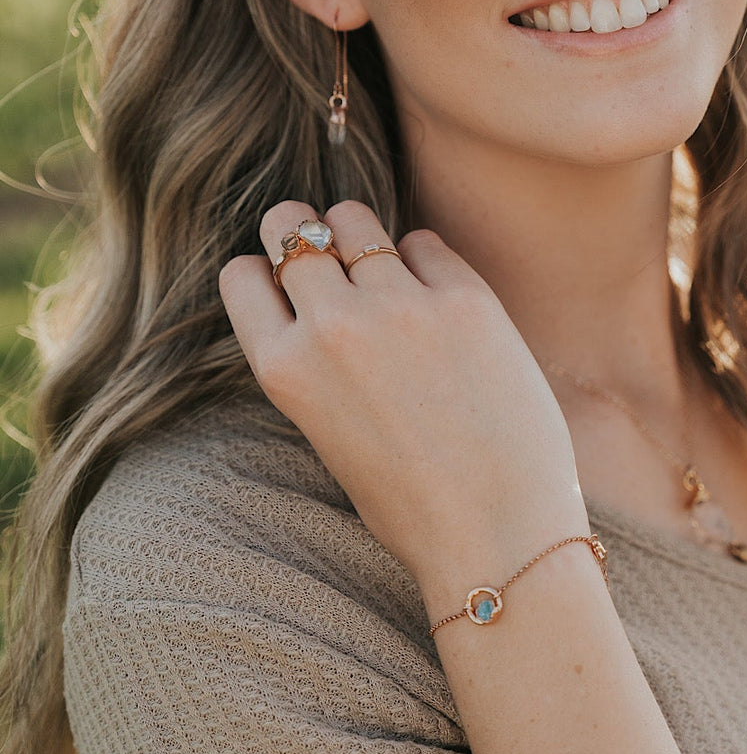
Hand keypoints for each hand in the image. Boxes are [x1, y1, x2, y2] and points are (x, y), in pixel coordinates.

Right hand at [218, 200, 588, 602]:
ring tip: (383, 268)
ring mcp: (399, 306)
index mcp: (285, 370)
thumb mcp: (329, 434)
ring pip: (355, 220)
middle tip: (330, 252)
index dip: (264, 273)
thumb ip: (315, 364)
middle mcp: (332, 327)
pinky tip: (438, 299)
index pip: (241, 275)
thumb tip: (321, 296)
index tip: (290, 286)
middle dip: (304, 232)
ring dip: (361, 235)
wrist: (497, 534)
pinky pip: (424, 242)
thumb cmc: (413, 503)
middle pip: (291, 227)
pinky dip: (424, 260)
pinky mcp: (464, 297)